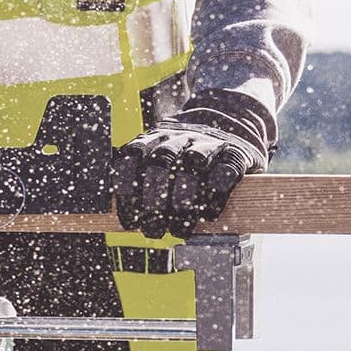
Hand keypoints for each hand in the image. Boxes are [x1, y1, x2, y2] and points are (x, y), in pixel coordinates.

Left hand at [112, 113, 267, 237]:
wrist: (230, 120)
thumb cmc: (185, 155)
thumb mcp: (158, 156)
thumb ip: (138, 179)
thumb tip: (115, 217)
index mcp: (153, 138)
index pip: (132, 157)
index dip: (128, 190)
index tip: (130, 221)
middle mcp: (178, 137)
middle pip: (160, 162)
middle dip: (153, 200)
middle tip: (153, 229)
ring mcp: (208, 143)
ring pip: (192, 164)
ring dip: (183, 202)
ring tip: (179, 229)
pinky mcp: (235, 154)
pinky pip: (224, 172)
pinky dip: (215, 196)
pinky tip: (207, 214)